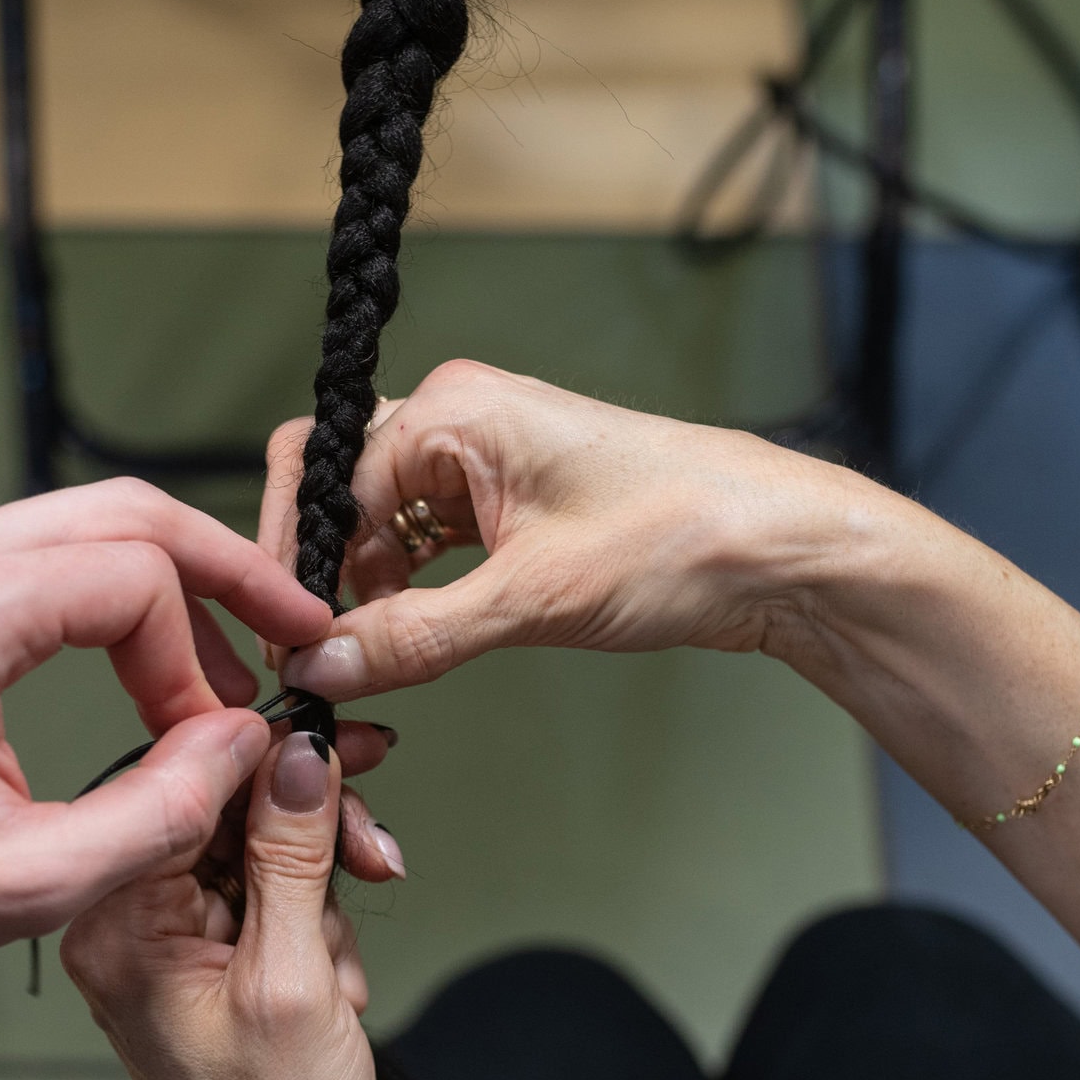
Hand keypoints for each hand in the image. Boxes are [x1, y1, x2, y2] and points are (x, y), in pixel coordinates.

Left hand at [0, 478, 342, 992]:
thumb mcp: (21, 885)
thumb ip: (158, 813)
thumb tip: (243, 745)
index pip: (137, 578)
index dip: (198, 659)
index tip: (208, 740)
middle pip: (126, 511)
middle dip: (223, 571)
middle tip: (291, 633)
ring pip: (88, 521)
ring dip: (170, 585)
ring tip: (221, 670)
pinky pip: (41, 555)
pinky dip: (110, 598)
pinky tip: (143, 666)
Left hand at [63, 731, 392, 1079]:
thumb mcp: (295, 979)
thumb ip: (292, 856)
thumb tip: (296, 756)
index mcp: (118, 927)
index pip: (182, 792)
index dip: (264, 757)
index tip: (332, 738)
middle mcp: (133, 928)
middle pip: (226, 812)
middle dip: (309, 833)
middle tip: (370, 834)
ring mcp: (177, 946)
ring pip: (264, 850)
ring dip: (326, 893)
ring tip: (342, 969)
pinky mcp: (220, 963)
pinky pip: (278, 897)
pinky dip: (325, 927)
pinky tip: (336, 985)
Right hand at [256, 359, 894, 699]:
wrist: (786, 552)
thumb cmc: (682, 538)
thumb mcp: (531, 601)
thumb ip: (413, 638)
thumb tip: (321, 668)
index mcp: (453, 411)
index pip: (326, 485)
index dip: (301, 570)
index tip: (292, 647)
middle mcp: (459, 420)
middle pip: (339, 491)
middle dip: (320, 573)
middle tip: (313, 653)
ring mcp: (485, 460)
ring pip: (379, 524)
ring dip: (362, 591)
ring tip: (356, 662)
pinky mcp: (512, 502)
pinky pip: (424, 542)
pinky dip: (405, 593)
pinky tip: (403, 641)